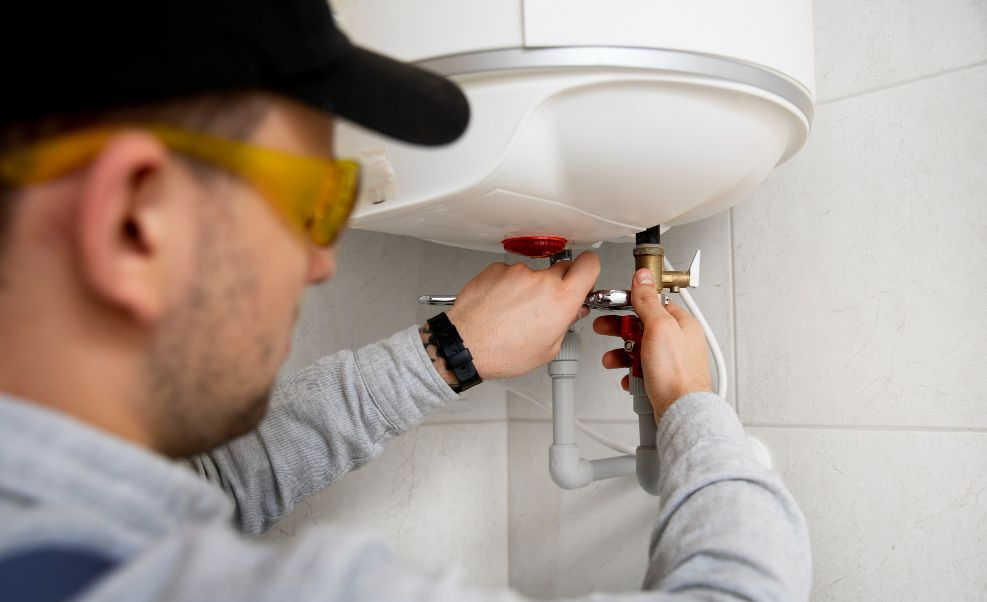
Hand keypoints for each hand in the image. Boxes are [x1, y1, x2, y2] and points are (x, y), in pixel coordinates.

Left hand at [445, 252, 599, 379]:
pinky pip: (510, 273)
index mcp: (561, 299)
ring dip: (528, 287)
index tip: (584, 277)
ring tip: (514, 312)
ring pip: (533, 274)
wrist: (466, 345)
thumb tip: (572, 312)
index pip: (589, 264)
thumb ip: (565, 324)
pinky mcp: (497, 268)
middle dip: (559, 283)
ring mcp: (517, 272)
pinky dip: (507, 286)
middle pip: (562, 268)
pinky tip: (500, 306)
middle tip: (547, 304)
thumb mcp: (547, 349)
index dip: (589, 270)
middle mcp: (541, 280)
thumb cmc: (502, 352)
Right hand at [593, 268, 711, 420]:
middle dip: (621, 331)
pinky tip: (628, 376)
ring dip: (622, 354)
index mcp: (681, 324)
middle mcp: (678, 341)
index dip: (631, 304)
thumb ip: (648, 301)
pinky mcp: (663, 379)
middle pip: (642, 327)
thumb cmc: (677, 374)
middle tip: (605, 329)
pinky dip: (630, 373)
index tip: (614, 305)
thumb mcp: (659, 328)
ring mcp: (671, 362)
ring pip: (639, 350)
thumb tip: (643, 278)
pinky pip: (641, 370)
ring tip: (612, 359)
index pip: (653, 304)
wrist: (681, 412)